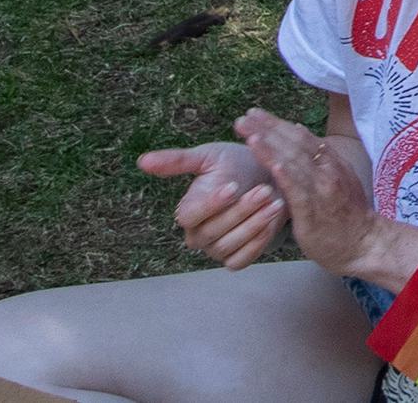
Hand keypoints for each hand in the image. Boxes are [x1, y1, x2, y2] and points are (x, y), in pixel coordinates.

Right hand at [138, 139, 281, 270]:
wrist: (267, 177)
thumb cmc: (235, 165)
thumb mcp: (208, 157)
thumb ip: (177, 160)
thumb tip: (142, 161)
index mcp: (188, 211)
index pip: (190, 215)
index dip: (211, 204)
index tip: (232, 186)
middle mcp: (198, 234)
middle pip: (212, 232)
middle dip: (240, 211)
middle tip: (263, 190)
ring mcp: (216, 249)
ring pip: (228, 246)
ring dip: (253, 225)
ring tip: (275, 202)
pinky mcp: (236, 258)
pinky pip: (242, 260)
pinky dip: (258, 242)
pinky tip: (273, 221)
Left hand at [235, 107, 395, 278]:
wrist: (365, 243)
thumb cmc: (346, 216)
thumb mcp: (336, 180)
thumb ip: (318, 160)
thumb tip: (298, 133)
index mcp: (331, 161)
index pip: (301, 136)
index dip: (276, 124)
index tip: (255, 115)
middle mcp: (328, 170)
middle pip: (294, 143)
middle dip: (267, 129)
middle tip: (243, 118)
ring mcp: (322, 189)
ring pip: (294, 162)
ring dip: (270, 147)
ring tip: (249, 134)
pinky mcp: (314, 210)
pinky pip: (298, 189)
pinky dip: (285, 174)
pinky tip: (271, 164)